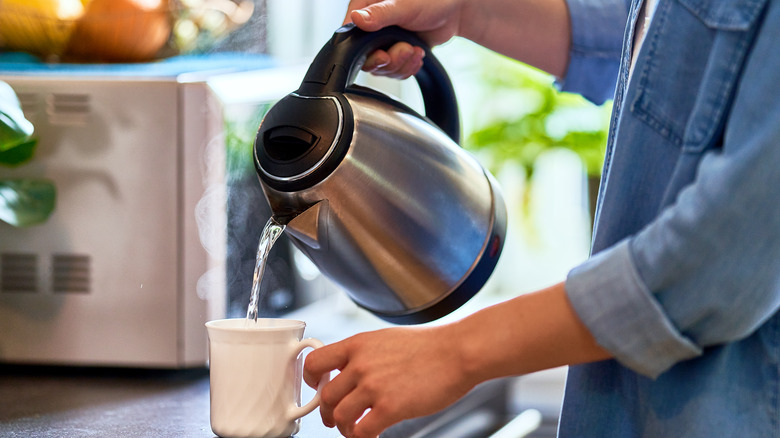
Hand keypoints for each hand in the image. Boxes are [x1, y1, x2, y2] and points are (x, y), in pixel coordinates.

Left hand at [303, 324, 475, 437]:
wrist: (457, 352)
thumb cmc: (429, 347)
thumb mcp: (386, 339)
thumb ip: (364, 354)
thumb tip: (349, 370)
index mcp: (358, 344)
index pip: (314, 362)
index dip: (312, 380)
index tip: (319, 388)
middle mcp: (360, 364)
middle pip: (326, 397)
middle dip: (329, 413)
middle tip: (337, 419)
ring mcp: (373, 386)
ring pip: (339, 417)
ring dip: (345, 429)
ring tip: (356, 430)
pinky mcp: (389, 407)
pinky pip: (361, 432)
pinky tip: (374, 436)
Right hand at [343, 0, 466, 77]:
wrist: (454, 11)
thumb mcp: (404, 5)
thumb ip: (380, 13)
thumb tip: (356, 19)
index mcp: (366, 7)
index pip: (349, 35)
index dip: (363, 51)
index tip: (382, 55)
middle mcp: (371, 26)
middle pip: (365, 57)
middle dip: (388, 60)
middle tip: (405, 50)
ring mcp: (383, 41)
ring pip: (381, 67)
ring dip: (400, 64)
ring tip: (415, 50)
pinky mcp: (395, 52)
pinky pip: (394, 71)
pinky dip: (407, 68)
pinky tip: (418, 55)